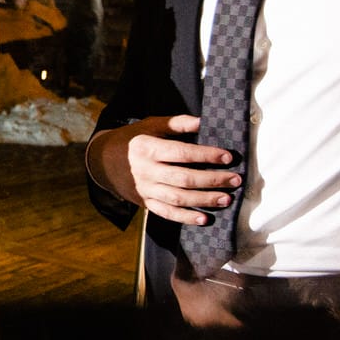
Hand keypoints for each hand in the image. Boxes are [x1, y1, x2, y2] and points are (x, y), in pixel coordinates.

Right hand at [89, 115, 239, 224]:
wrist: (103, 161)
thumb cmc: (133, 139)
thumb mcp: (150, 125)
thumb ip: (177, 123)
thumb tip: (204, 121)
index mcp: (148, 148)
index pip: (181, 153)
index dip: (206, 155)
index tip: (227, 156)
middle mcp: (146, 171)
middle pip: (184, 178)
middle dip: (213, 180)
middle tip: (235, 179)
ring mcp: (145, 189)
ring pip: (178, 198)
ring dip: (204, 200)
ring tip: (226, 198)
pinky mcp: (145, 203)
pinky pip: (167, 213)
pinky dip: (186, 218)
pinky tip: (204, 218)